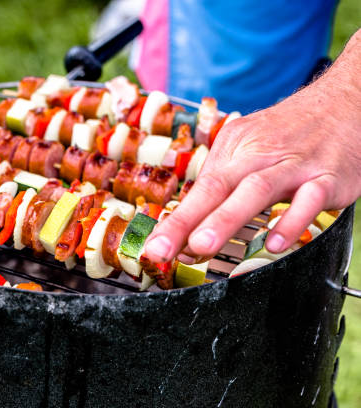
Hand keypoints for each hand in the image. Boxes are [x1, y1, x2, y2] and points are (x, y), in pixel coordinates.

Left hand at [143, 29, 360, 263]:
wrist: (348, 102)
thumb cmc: (291, 134)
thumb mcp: (250, 146)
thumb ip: (225, 183)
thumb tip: (192, 225)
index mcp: (237, 149)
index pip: (200, 187)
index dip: (175, 219)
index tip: (154, 247)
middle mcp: (261, 155)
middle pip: (217, 186)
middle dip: (186, 221)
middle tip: (162, 249)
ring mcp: (295, 165)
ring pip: (256, 190)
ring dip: (226, 219)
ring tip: (202, 246)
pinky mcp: (329, 177)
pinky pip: (310, 199)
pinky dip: (292, 221)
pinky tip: (273, 243)